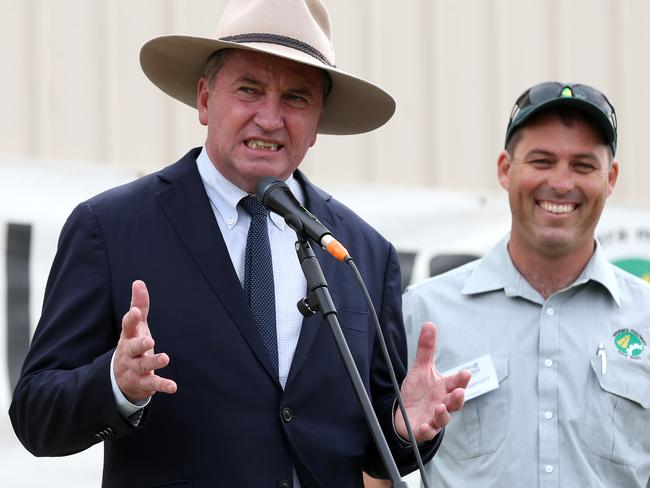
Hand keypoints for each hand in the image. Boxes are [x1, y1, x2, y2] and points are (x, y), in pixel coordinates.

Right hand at [114, 280, 176, 401]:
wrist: (120, 378)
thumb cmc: (132, 345)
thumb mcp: (135, 326)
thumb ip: (139, 305)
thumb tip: (138, 282)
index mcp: (128, 337)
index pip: (127, 327)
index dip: (130, 319)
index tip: (134, 311)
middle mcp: (129, 353)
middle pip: (132, 348)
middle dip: (140, 344)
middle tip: (150, 340)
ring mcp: (134, 369)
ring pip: (143, 366)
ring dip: (153, 362)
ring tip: (166, 358)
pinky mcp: (143, 383)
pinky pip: (152, 384)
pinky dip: (162, 385)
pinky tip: (173, 386)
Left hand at [394, 322, 470, 442]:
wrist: (405, 413)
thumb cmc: (418, 391)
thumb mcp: (421, 368)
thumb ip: (427, 349)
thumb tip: (429, 324)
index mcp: (444, 388)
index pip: (456, 383)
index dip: (461, 379)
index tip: (466, 373)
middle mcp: (442, 403)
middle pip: (454, 402)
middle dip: (458, 398)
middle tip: (459, 392)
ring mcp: (434, 418)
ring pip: (443, 418)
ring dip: (443, 414)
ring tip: (439, 407)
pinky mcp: (422, 429)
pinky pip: (427, 432)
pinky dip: (427, 430)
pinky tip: (425, 426)